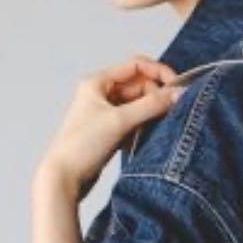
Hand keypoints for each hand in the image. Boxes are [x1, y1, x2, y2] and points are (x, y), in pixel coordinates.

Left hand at [36, 55, 182, 200]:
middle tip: (172, 110)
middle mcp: (101, 94)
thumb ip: (151, 106)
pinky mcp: (110, 132)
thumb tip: (177, 94)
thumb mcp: (120, 121)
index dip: (158, 73)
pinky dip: (145, 125)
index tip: (176, 86)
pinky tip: (150, 134)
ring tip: (162, 123)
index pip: (135, 66)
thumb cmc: (82, 146)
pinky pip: (134, 121)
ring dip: (152, 112)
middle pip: (139, 86)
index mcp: (97, 82)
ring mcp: (106, 114)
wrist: (64, 177)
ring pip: (138, 105)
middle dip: (157, 96)